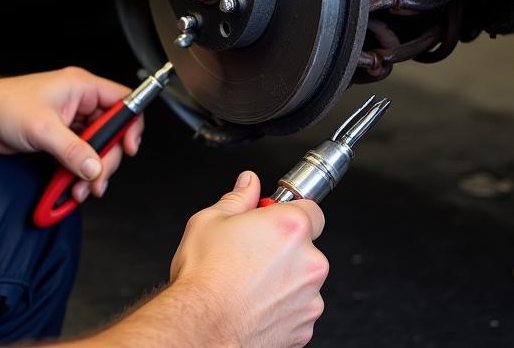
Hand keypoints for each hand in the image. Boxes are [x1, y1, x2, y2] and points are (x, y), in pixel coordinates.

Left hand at [0, 67, 143, 200]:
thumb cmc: (5, 106)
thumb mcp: (43, 129)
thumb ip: (73, 151)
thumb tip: (94, 167)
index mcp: (81, 87)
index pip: (122, 100)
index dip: (129, 124)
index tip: (128, 147)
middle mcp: (79, 101)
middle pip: (111, 132)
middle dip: (105, 159)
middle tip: (96, 180)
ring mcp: (70, 120)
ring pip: (96, 148)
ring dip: (91, 171)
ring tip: (79, 189)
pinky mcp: (61, 137)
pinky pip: (80, 156)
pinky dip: (78, 172)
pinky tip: (70, 186)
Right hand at [169, 171, 327, 347]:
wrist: (200, 327)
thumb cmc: (204, 277)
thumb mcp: (210, 220)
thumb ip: (238, 198)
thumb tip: (249, 184)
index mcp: (290, 227)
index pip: (312, 209)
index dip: (291, 212)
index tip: (275, 218)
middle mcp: (309, 262)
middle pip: (306, 247)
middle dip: (284, 247)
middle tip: (251, 251)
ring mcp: (310, 299)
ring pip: (302, 280)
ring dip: (284, 279)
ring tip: (248, 282)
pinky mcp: (303, 329)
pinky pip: (297, 309)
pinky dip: (281, 306)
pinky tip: (253, 303)